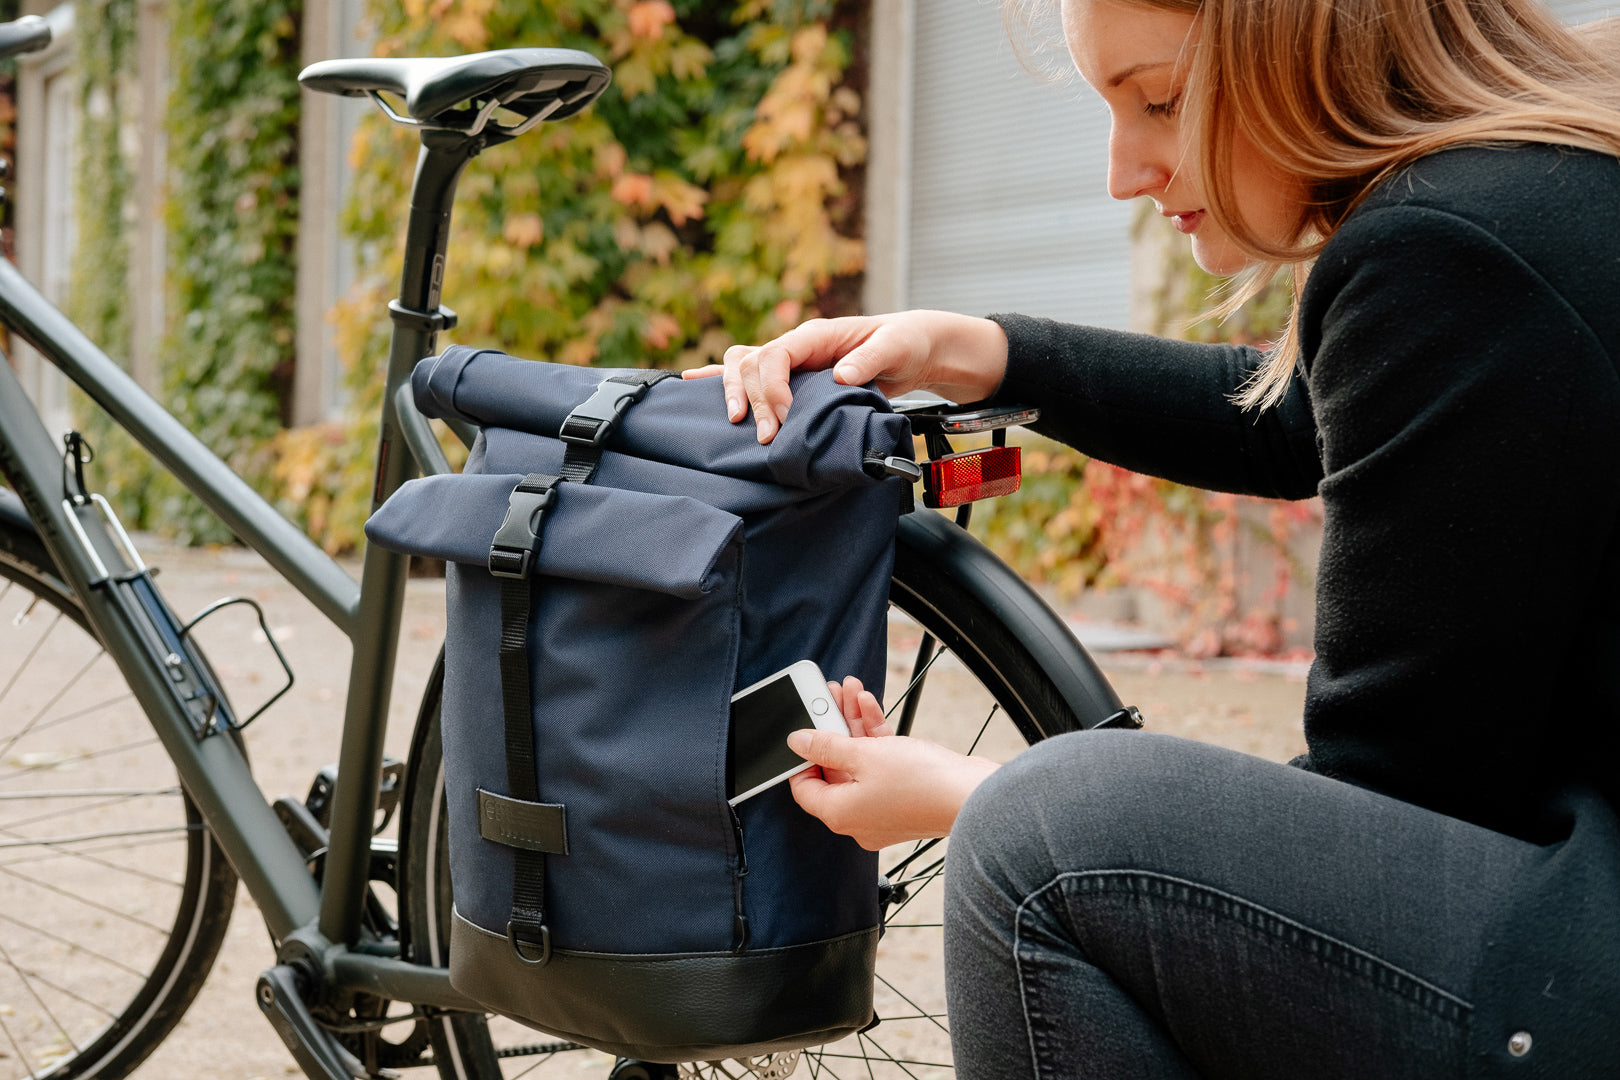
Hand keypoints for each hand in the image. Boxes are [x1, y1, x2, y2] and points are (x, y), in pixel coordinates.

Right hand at [680, 311, 1009, 443]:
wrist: (915, 347)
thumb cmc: (907, 341)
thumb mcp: (897, 346)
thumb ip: (869, 359)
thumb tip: (839, 376)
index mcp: (815, 335)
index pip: (774, 355)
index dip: (771, 388)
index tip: (783, 419)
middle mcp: (797, 345)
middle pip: (751, 364)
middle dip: (753, 401)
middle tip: (767, 437)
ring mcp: (792, 361)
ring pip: (743, 367)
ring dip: (737, 396)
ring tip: (741, 426)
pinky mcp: (793, 378)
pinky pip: (750, 374)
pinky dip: (720, 379)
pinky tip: (691, 383)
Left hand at [787, 675, 999, 849]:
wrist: (973, 794)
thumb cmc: (920, 783)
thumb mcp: (864, 755)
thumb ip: (826, 746)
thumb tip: (797, 742)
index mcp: (840, 814)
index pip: (804, 788)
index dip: (800, 757)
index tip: (802, 730)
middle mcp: (859, 816)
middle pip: (834, 768)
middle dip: (832, 727)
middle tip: (827, 697)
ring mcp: (882, 806)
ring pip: (859, 761)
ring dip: (854, 724)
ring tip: (849, 690)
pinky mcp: (904, 795)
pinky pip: (880, 765)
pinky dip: (875, 737)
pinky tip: (870, 705)